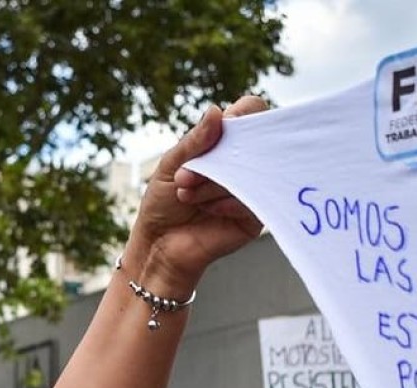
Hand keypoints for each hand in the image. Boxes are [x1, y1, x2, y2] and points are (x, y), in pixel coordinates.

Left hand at [127, 96, 266, 287]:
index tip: (224, 127)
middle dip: (215, 158)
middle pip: (254, 140)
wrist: (160, 246)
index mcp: (224, 143)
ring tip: (186, 196)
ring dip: (212, 183)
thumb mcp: (172, 166)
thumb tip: (217, 111)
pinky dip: (225, 203)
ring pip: (249, 171)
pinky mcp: (256, 214)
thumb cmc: (164, 204)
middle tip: (184, 176)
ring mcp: (252, 187)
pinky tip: (208, 212)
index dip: (243, 114)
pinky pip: (251, 199)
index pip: (250, 112)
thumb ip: (194, 141)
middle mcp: (242, 162)